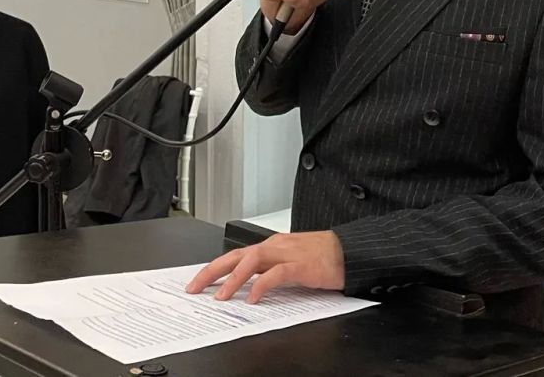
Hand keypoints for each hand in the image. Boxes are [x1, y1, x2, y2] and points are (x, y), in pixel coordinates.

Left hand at [185, 230, 344, 303]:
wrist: (350, 250)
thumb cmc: (323, 256)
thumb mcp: (290, 261)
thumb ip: (270, 270)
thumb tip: (249, 287)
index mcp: (272, 246)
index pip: (236, 255)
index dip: (214, 269)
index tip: (197, 282)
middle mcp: (275, 247)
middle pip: (236, 255)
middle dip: (212, 271)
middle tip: (194, 287)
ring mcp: (287, 254)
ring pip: (252, 261)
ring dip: (233, 279)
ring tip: (221, 296)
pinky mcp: (301, 265)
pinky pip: (276, 273)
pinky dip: (262, 285)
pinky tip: (253, 297)